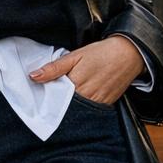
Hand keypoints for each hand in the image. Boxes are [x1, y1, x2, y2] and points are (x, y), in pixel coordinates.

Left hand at [29, 36, 144, 105]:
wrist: (129, 54)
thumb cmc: (101, 53)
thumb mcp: (75, 56)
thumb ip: (54, 68)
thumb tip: (33, 76)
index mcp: (75, 84)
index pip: (53, 98)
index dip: (45, 96)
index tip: (38, 93)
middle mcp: (86, 97)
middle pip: (64, 106)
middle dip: (56, 102)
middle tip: (51, 95)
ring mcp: (97, 103)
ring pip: (76, 110)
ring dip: (69, 105)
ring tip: (65, 96)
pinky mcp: (106, 105)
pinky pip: (90, 110)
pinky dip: (83, 106)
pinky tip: (79, 98)